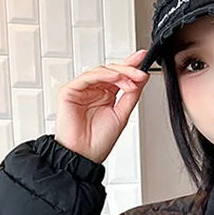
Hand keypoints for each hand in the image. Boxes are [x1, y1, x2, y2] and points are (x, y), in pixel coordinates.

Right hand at [54, 48, 150, 164]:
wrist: (84, 155)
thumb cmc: (99, 141)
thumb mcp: (122, 114)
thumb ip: (131, 95)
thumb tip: (141, 78)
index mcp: (106, 96)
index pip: (119, 77)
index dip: (131, 66)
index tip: (143, 59)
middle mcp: (94, 91)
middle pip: (112, 71)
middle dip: (128, 70)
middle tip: (141, 73)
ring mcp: (82, 90)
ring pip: (101, 71)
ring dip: (119, 73)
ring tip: (131, 81)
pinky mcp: (70, 91)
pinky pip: (88, 76)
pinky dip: (104, 74)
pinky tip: (116, 78)